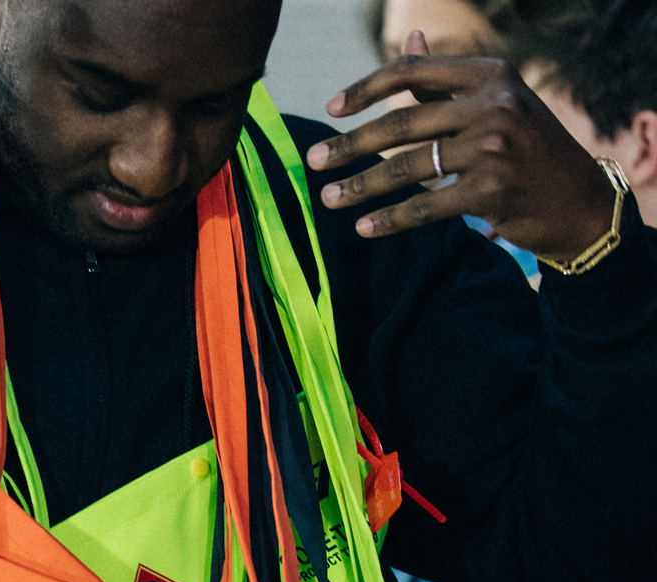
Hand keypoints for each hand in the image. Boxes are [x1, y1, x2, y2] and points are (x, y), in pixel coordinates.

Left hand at [305, 30, 613, 260]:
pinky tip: (364, 227)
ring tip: (329, 199)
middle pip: (401, 124)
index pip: (413, 72)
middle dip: (349, 145)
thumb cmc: (528, 150)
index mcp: (491, 76)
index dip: (367, 88)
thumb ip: (446, 81)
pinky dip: (391, 219)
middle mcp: (495, 106)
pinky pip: (426, 205)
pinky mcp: (492, 190)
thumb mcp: (496, 104)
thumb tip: (409, 42)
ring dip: (361, 186)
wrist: (580, 202)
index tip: (332, 108)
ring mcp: (495, 148)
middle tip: (313, 160)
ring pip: (408, 168)